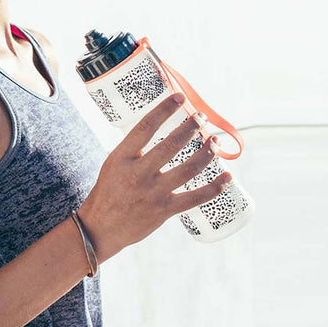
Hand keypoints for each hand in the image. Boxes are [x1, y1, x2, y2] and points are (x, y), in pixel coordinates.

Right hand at [78, 93, 232, 255]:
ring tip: (215, 142)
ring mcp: (152, 193)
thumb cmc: (109, 192)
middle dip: (191, 127)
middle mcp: (137, 174)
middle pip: (171, 144)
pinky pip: (195, 197)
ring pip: (188, 169)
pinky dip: (215, 187)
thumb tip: (162, 127)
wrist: (100, 229)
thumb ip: (135, 149)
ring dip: (207, 153)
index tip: (180, 97)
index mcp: (122, 158)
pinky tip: (227, 177)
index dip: (165, 109)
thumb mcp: (113, 164)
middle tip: (202, 118)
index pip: (146, 127)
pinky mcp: (164, 211)